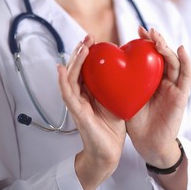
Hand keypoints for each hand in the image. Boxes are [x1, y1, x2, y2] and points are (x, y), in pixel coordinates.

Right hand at [57, 35, 125, 189]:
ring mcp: (77, 104)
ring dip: (74, 61)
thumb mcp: (117, 101)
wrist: (109, 152)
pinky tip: (62, 69)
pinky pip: (68, 95)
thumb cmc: (113, 128)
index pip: (87, 68)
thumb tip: (128, 70)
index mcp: (91, 92)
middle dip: (81, 52)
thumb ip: (117, 86)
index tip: (96, 40)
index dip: (89, 53)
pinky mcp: (77, 113)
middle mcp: (81, 96)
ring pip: (71, 78)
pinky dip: (64, 81)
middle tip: (89, 37)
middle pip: (77, 69)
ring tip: (81, 47)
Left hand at [126, 27, 190, 168]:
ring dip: (167, 48)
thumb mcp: (126, 96)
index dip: (146, 43)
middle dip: (155, 41)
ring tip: (157, 38)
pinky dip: (186, 62)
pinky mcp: (181, 96)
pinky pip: (186, 77)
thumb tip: (104, 63)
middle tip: (146, 30)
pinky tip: (181, 49)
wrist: (148, 144)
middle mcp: (164, 81)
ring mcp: (174, 87)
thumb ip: (122, 81)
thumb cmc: (136, 122)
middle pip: (163, 56)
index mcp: (151, 80)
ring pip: (174, 62)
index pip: (151, 57)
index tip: (137, 31)